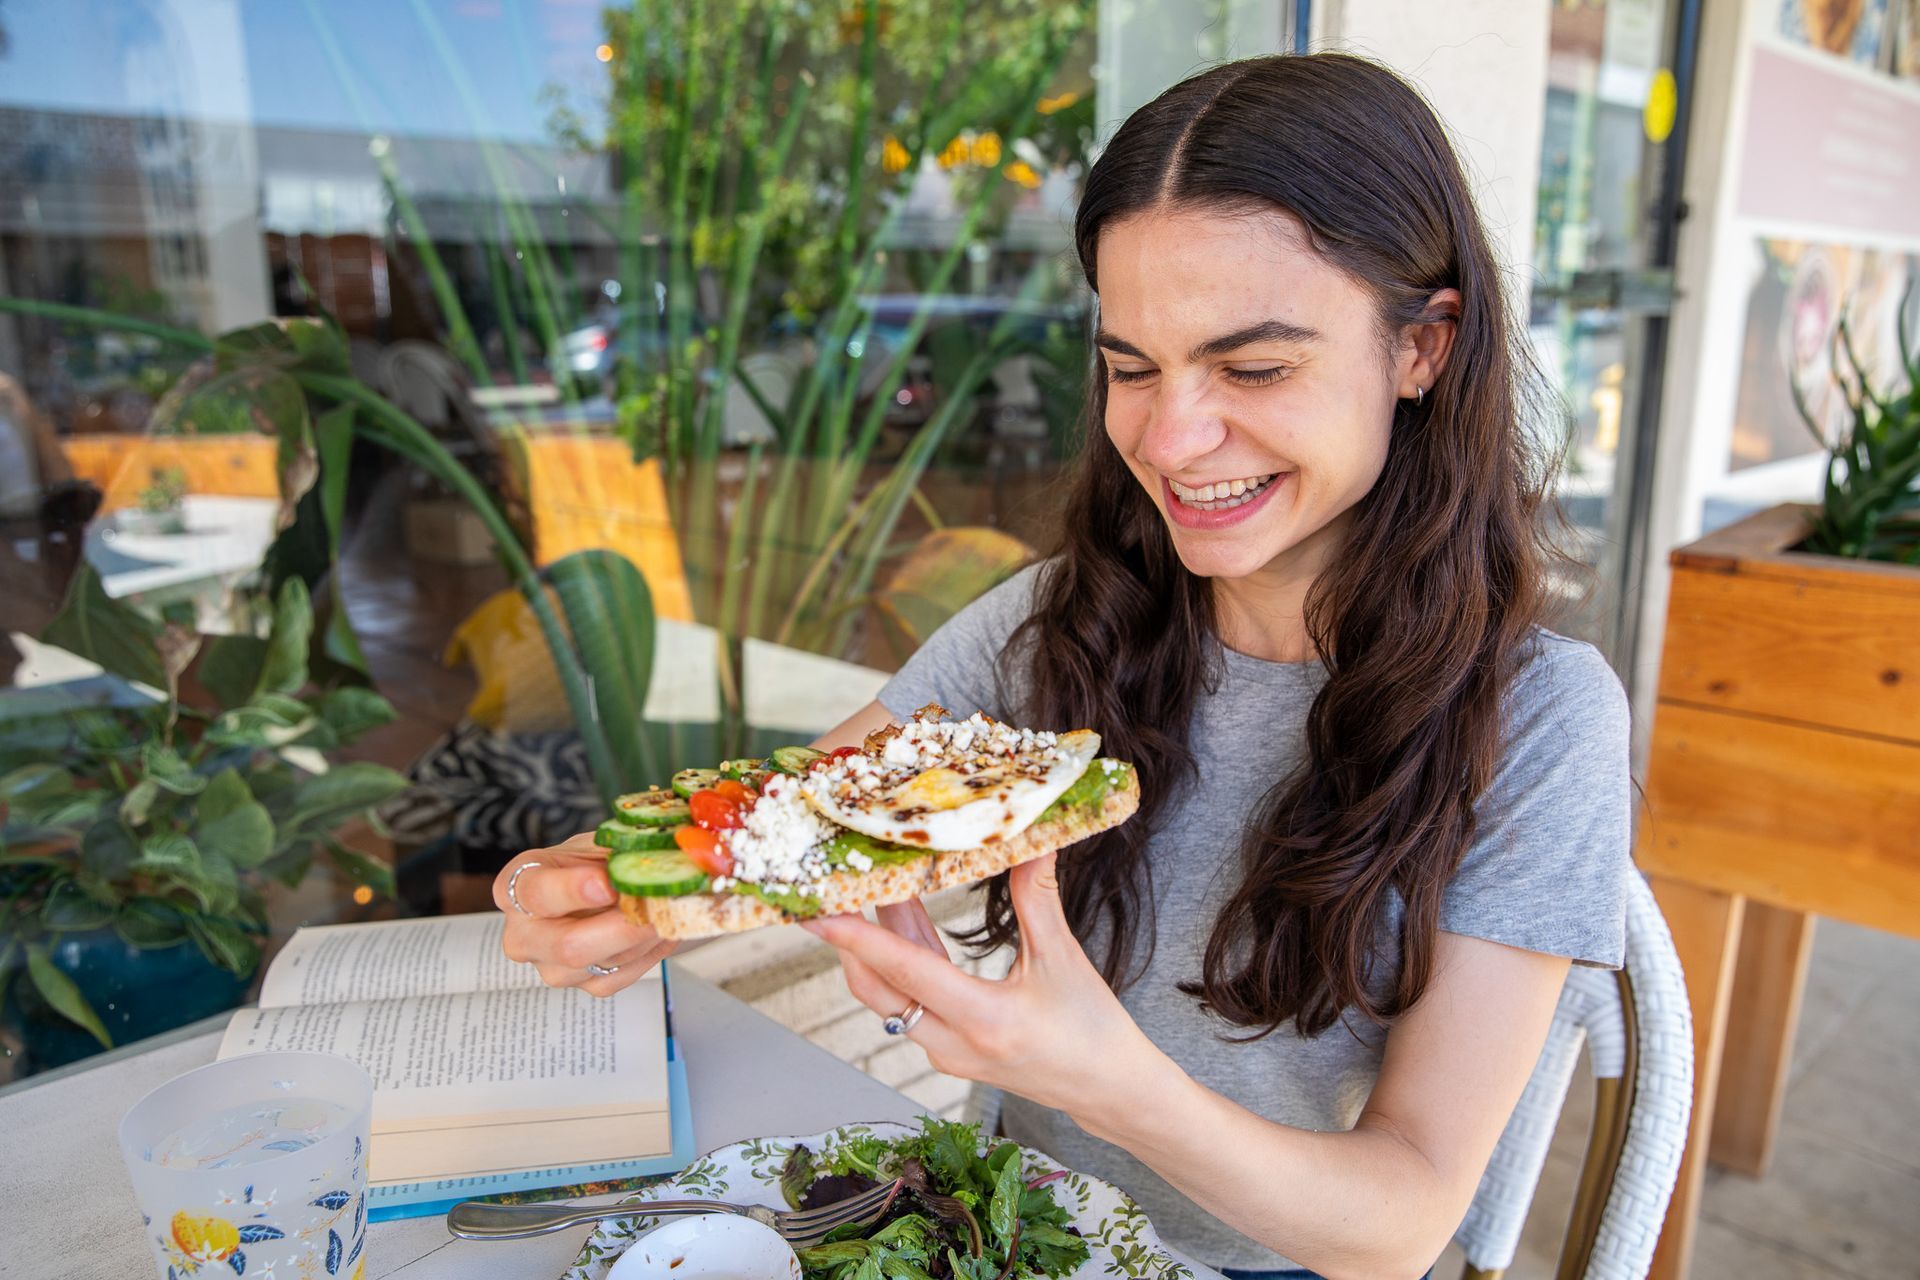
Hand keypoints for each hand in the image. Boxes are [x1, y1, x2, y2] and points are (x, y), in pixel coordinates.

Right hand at [493, 831, 676, 995]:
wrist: (602, 889)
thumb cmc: (592, 864)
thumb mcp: (598, 845)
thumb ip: (615, 854)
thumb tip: (647, 866)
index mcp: (516, 885)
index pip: (535, 893)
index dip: (572, 889)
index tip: (607, 884)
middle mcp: (524, 934)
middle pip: (568, 945)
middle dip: (621, 926)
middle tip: (658, 905)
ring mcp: (552, 966)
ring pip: (603, 962)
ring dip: (645, 936)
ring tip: (668, 908)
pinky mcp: (585, 985)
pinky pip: (622, 975)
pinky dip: (650, 951)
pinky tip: (660, 928)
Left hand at [802, 854, 1167, 1127]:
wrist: (1107, 1088)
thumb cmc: (1092, 1030)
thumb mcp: (1064, 959)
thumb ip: (1037, 898)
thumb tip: (1030, 840)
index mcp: (984, 1020)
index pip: (906, 973)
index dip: (859, 939)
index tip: (818, 914)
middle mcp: (954, 1043)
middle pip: (878, 989)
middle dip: (849, 940)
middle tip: (828, 891)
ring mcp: (947, 1052)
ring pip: (892, 995)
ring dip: (878, 945)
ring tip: (869, 889)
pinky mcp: (950, 1051)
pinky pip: (909, 1004)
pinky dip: (902, 963)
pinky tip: (905, 920)